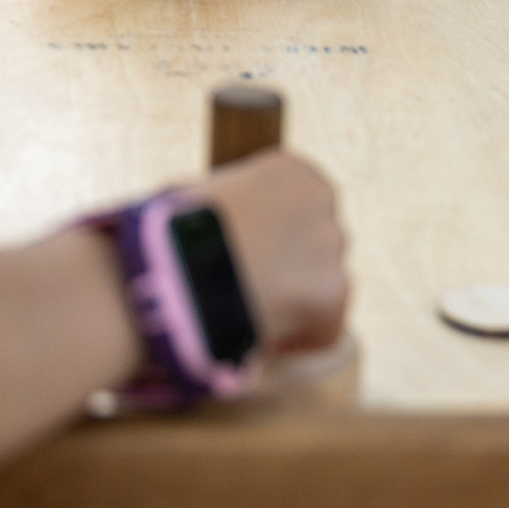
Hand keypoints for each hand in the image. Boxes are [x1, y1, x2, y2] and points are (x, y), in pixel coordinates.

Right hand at [197, 150, 348, 354]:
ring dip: (293, 302)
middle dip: (288, 270)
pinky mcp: (334, 292)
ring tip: (248, 315)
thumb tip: (229, 235)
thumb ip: (234, 210)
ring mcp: (331, 243)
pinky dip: (295, 338)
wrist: (179, 265)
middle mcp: (322, 198)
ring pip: (321, 284)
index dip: (268, 241)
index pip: (295, 209)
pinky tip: (258, 334)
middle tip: (249, 294)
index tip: (242, 261)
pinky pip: (322, 326)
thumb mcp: (203, 199)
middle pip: (313, 244)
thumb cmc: (173, 232)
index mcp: (291, 170)